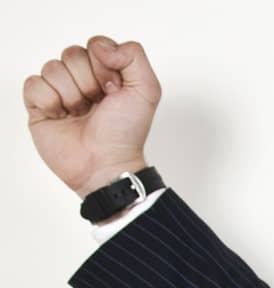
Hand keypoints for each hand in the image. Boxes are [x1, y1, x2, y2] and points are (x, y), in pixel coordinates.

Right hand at [22, 36, 160, 199]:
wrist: (106, 164)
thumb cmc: (126, 133)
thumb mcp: (147, 91)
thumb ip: (134, 56)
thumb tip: (101, 46)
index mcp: (106, 72)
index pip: (95, 45)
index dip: (105, 67)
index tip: (115, 91)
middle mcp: (81, 79)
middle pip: (72, 54)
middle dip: (89, 82)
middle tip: (98, 105)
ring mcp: (59, 91)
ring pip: (53, 68)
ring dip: (71, 95)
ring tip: (81, 114)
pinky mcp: (39, 104)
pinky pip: (34, 83)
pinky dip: (50, 101)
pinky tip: (62, 117)